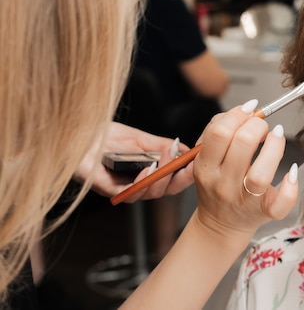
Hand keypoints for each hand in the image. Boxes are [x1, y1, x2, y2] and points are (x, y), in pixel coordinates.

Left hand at [74, 122, 193, 199]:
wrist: (80, 135)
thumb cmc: (107, 138)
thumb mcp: (142, 139)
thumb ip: (163, 146)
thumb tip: (187, 150)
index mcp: (148, 176)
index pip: (173, 181)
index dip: (187, 174)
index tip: (198, 162)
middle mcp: (137, 186)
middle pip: (165, 191)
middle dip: (179, 178)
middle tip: (186, 163)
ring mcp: (123, 190)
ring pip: (150, 194)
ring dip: (162, 177)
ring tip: (167, 160)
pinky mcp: (108, 190)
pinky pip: (129, 193)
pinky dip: (142, 182)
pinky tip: (149, 169)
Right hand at [192, 100, 298, 238]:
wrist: (220, 225)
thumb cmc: (217, 185)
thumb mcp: (206, 158)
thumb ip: (218, 131)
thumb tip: (245, 110)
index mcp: (205, 167)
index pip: (219, 133)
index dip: (237, 115)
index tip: (250, 110)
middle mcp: (223, 184)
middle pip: (242, 145)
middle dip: (257, 126)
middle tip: (263, 126)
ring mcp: (244, 200)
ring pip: (260, 174)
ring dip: (274, 147)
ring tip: (277, 136)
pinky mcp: (265, 212)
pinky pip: (280, 203)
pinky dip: (290, 186)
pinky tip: (292, 172)